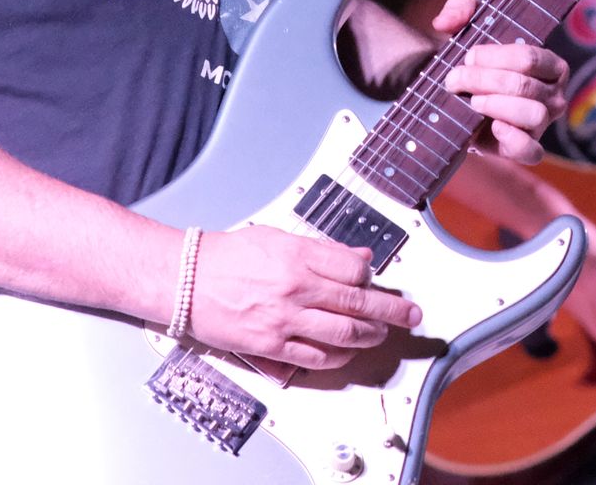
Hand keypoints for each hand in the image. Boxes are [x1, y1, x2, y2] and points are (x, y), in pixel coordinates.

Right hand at [185, 225, 420, 368]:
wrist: (185, 280)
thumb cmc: (226, 255)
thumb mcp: (277, 236)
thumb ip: (321, 248)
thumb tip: (359, 255)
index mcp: (298, 255)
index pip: (355, 268)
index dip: (372, 276)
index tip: (377, 279)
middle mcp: (296, 288)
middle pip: (359, 304)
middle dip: (393, 312)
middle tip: (411, 315)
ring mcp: (284, 320)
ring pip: (344, 335)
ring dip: (371, 336)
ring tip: (382, 334)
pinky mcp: (271, 346)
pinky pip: (317, 358)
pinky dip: (340, 357)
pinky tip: (348, 351)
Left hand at [434, 0, 569, 163]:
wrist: (462, 99)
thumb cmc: (475, 62)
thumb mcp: (468, 28)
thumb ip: (459, 10)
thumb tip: (444, 22)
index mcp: (550, 64)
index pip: (529, 58)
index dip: (494, 57)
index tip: (467, 56)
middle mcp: (554, 94)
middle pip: (524, 85)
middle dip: (482, 80)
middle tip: (454, 79)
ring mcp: (543, 124)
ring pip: (532, 114)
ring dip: (495, 105)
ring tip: (472, 101)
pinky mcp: (527, 148)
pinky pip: (531, 151)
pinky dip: (514, 140)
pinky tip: (492, 127)